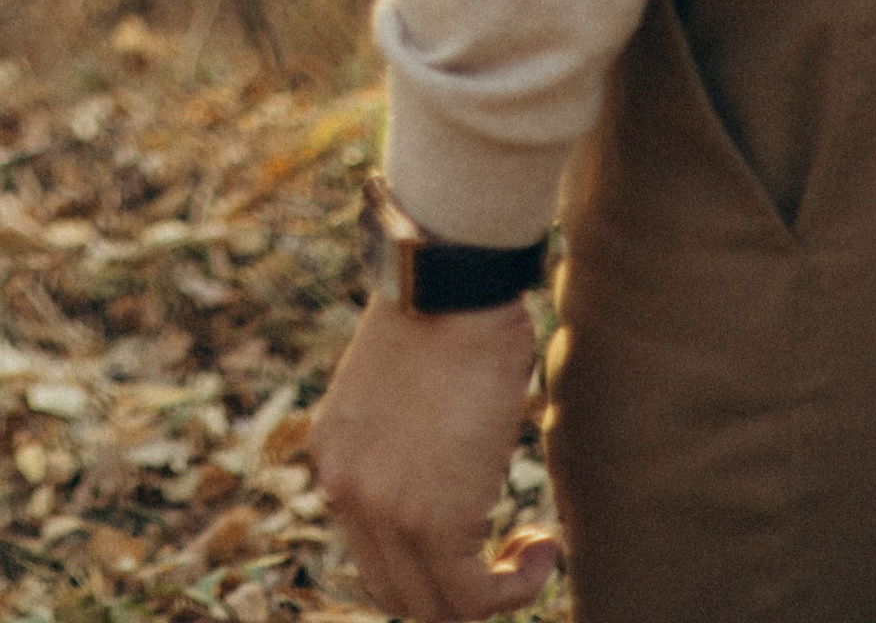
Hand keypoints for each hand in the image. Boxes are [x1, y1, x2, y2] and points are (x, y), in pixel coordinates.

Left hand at [310, 295, 561, 619]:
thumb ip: (406, 444)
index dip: (427, 565)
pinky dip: (518, 586)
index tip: (478, 540)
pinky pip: (475, 598)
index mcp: (333, 458)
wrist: (450, 284)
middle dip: (457, 593)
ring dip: (492, 596)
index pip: (371, 553)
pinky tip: (542, 545)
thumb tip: (450, 476)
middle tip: (507, 560)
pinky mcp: (431, 521)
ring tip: (530, 551)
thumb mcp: (404, 391)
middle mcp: (344, 491)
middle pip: (396, 594)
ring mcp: (382, 510)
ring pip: (436, 608)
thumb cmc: (448, 316)